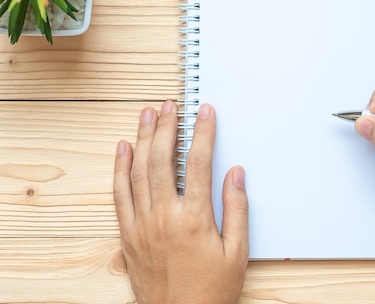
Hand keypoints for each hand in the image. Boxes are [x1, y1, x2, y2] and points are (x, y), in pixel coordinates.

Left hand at [114, 101, 248, 303]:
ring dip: (143, 139)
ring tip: (147, 114)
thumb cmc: (210, 290)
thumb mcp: (237, 252)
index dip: (202, 132)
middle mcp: (164, 217)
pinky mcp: (128, 235)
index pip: (199, 163)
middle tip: (170, 105)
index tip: (205, 112)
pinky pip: (120, 195)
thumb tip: (236, 174)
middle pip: (162, 160)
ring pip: (138, 171)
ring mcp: (142, 224)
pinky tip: (123, 149)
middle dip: (167, 127)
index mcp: (195, 219)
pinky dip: (120, 169)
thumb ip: (237, 208)